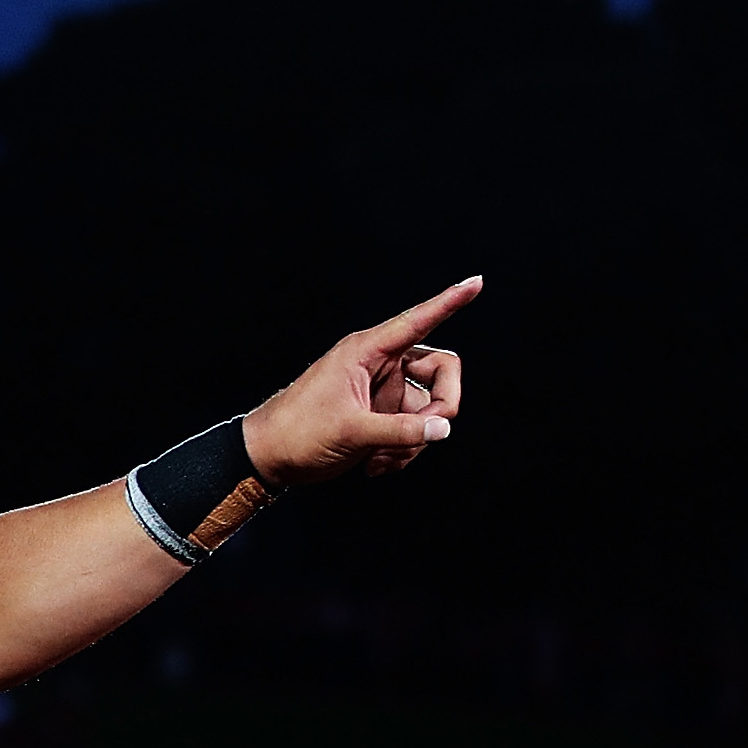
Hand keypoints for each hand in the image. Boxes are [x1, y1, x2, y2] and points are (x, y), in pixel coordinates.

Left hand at [241, 277, 478, 485]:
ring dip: (415, 439)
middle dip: (441, 406)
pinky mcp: (382, 416)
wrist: (269, 460)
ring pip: (430, 408)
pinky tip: (374, 466)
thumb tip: (443, 429)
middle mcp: (380, 365)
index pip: (417, 320)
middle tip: (426, 433)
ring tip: (380, 458)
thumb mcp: (350, 432)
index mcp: (367, 351)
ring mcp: (383, 392)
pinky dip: (404, 450)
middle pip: (442, 370)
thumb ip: (400, 431)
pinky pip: (415, 429)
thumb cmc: (297, 433)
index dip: (449, 301)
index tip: (477, 281)